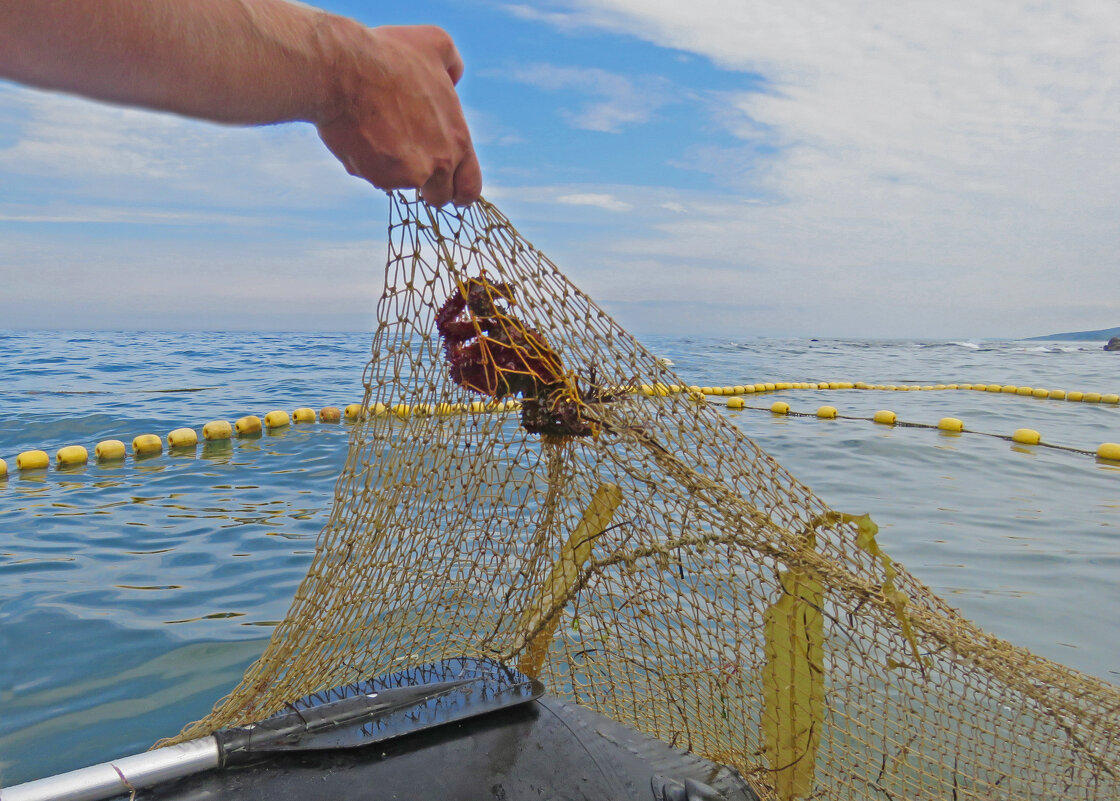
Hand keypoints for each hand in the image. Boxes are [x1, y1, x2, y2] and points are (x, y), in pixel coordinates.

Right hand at [316, 24, 481, 206]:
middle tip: (408, 163)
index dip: (459, 191)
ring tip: (377, 136)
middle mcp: (442, 162)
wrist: (345, 71)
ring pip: (404, 185)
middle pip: (440, 196)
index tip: (448, 189)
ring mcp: (413, 173)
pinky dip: (367, 165)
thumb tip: (454, 78)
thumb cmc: (389, 55)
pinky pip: (375, 179)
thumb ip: (452, 65)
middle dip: (427, 187)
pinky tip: (357, 137)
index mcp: (458, 137)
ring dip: (393, 171)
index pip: (470, 186)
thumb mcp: (435, 43)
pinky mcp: (383, 178)